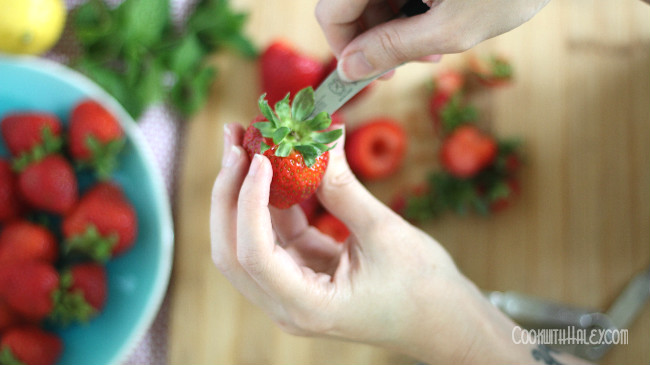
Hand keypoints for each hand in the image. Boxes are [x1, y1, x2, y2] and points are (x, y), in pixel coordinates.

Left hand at [210, 123, 535, 363]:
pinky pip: (273, 234)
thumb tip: (321, 139)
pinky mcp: (300, 273)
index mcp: (307, 306)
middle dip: (229, 192)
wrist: (442, 321)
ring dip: (241, 191)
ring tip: (246, 142)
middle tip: (237, 140)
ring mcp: (290, 290)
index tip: (260, 157)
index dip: (248, 202)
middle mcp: (287, 303)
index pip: (254, 253)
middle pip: (233, 249)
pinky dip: (269, 199)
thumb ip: (345, 189)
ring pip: (245, 240)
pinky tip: (274, 165)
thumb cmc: (423, 289)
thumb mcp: (384, 234)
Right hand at [315, 0, 549, 80]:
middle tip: (403, 65)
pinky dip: (406, 10)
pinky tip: (433, 23)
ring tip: (429, 48)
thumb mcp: (451, 27)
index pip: (331, 9)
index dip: (340, 46)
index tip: (362, 73)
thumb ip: (394, 48)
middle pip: (349, 3)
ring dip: (390, 27)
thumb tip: (348, 69)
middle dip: (371, 38)